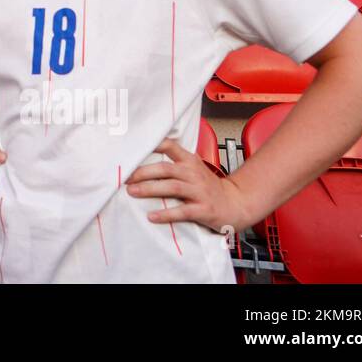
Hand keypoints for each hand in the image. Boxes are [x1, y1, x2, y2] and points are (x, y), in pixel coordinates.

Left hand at [126, 138, 254, 232]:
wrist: (236, 203)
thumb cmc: (208, 187)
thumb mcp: (194, 169)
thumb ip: (174, 163)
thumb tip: (142, 160)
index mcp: (190, 161)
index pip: (170, 146)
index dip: (152, 145)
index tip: (133, 148)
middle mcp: (194, 173)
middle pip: (165, 169)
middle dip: (143, 172)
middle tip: (125, 178)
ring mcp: (199, 191)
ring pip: (171, 187)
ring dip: (150, 189)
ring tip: (132, 192)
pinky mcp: (204, 209)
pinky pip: (182, 211)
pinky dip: (166, 214)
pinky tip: (152, 216)